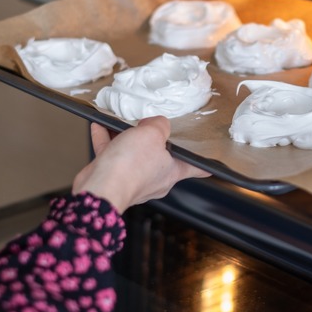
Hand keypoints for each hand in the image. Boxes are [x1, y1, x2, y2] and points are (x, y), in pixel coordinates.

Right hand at [72, 116, 209, 212]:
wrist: (100, 188)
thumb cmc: (130, 167)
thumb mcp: (153, 134)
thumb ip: (159, 125)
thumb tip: (156, 123)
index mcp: (172, 172)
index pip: (196, 167)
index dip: (204, 163)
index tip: (212, 163)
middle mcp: (155, 179)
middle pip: (160, 155)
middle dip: (153, 140)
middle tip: (149, 125)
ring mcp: (133, 180)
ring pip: (133, 154)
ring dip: (126, 138)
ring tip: (120, 123)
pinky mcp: (113, 177)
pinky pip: (112, 155)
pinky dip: (106, 141)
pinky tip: (100, 126)